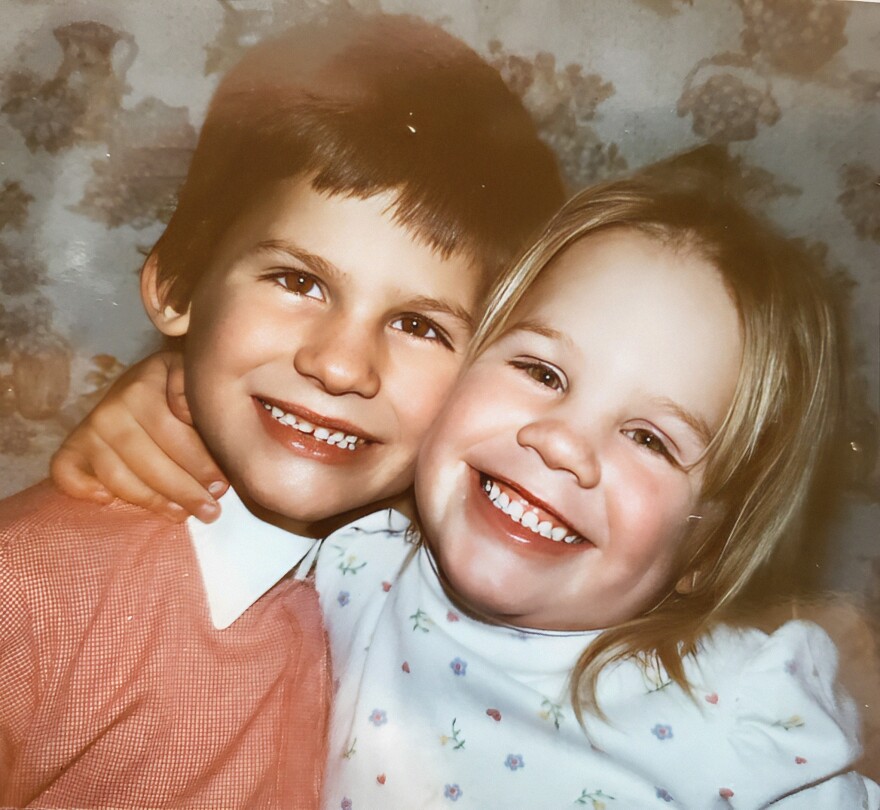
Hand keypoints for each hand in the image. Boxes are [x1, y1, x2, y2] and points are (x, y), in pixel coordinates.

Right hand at [50, 351, 227, 521]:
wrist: (151, 385)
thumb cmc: (182, 393)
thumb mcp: (198, 383)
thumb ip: (200, 402)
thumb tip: (203, 429)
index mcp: (145, 384)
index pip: (171, 432)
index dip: (199, 463)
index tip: (222, 486)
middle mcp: (111, 404)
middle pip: (147, 459)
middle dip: (183, 490)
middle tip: (210, 510)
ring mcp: (89, 427)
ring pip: (117, 475)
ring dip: (151, 500)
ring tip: (182, 514)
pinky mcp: (72, 447)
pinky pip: (66, 472)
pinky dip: (83, 488)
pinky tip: (109, 501)